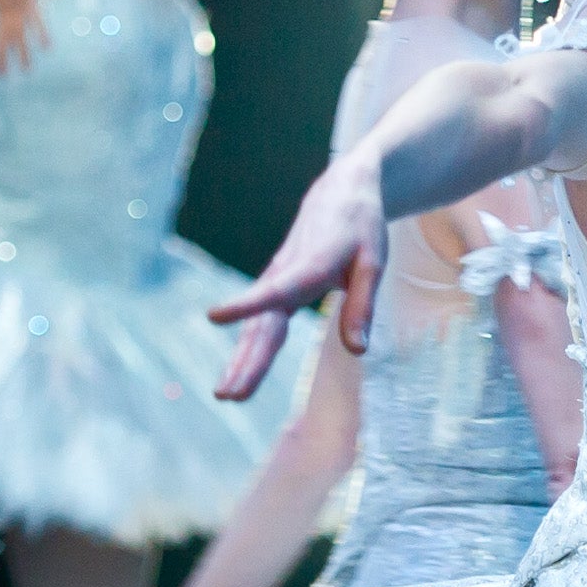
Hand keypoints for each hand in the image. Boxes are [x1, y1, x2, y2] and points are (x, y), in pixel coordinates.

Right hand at [208, 146, 388, 399]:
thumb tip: (357, 350)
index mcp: (312, 264)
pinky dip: (249, 349)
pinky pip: (262, 322)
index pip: (278, 289)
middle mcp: (286, 273)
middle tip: (228, 394)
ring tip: (225, 394)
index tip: (213, 315)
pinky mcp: (277, 287)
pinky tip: (238, 374)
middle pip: (263, 322)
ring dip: (242, 361)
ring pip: (258, 326)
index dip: (248, 303)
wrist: (341, 193)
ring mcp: (277, 281)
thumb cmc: (362, 228)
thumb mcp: (374, 263)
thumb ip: (362, 305)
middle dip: (246, 360)